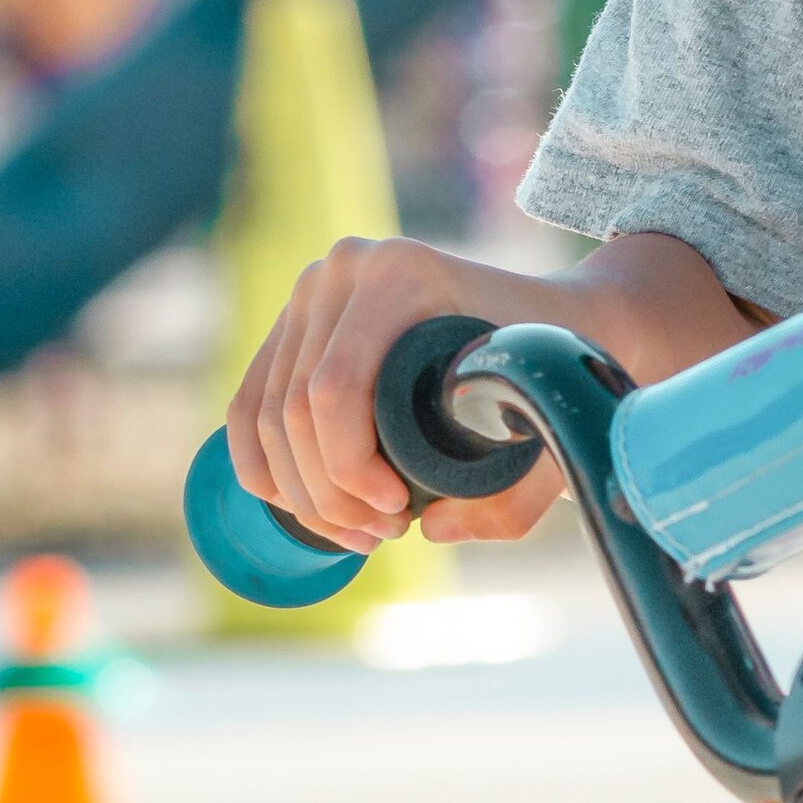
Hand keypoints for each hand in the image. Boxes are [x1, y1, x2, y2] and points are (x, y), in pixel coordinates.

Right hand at [222, 237, 579, 548]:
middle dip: (329, 493)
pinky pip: (250, 406)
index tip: (401, 513)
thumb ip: (510, 500)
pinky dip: (266, 467)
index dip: (349, 468)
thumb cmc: (548, 371)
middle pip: (295, 408)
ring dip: (302, 493)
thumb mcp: (547, 427)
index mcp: (400, 272)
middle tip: (386, 534)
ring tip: (362, 531)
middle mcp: (344, 269)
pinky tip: (307, 509)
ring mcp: (312, 292)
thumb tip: (430, 527)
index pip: (335, 390)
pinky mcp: (293, 325)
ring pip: (268, 415)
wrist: (552, 320)